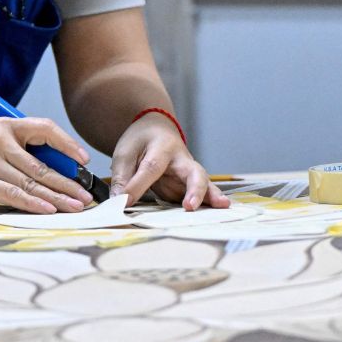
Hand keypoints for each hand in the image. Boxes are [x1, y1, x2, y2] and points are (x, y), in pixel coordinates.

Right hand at [0, 118, 93, 213]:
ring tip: (75, 207)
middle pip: (42, 164)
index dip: (67, 144)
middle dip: (68, 182)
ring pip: (31, 182)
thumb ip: (15, 152)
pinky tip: (48, 211)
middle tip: (87, 196)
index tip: (84, 161)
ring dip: (56, 197)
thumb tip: (52, 173)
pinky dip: (32, 204)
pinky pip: (12, 193)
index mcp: (4, 125)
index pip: (44, 128)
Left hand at [109, 113, 231, 210]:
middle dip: (194, 189)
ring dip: (211, 196)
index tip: (125, 202)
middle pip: (192, 172)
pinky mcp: (189, 184)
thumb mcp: (125, 153)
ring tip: (222, 206)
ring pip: (204, 183)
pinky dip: (209, 203)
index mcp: (162, 147)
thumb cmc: (141, 140)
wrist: (156, 129)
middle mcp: (181, 159)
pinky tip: (217, 213)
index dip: (138, 186)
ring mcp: (188, 173)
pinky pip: (201, 194)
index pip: (152, 168)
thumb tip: (119, 202)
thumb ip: (122, 177)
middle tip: (190, 206)